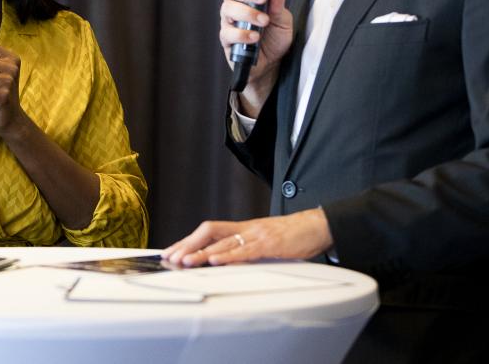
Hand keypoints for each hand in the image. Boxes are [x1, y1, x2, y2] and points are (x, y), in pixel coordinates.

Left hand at [162, 208, 332, 266]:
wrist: (317, 226)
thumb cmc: (291, 236)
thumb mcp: (263, 240)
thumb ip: (245, 248)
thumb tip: (225, 261)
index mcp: (242, 228)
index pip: (208, 231)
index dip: (188, 241)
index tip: (171, 252)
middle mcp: (245, 229)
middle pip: (208, 232)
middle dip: (187, 245)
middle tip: (170, 258)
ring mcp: (256, 235)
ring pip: (223, 242)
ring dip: (201, 253)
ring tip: (184, 262)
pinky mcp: (270, 244)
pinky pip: (245, 250)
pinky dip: (229, 257)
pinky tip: (215, 262)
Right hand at [219, 0, 292, 93]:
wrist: (272, 64)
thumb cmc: (275, 38)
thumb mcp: (283, 20)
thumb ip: (279, 4)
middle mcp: (235, 7)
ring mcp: (229, 23)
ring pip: (227, 9)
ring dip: (247, 13)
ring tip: (263, 21)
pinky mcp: (227, 40)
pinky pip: (228, 32)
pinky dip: (242, 34)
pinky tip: (255, 37)